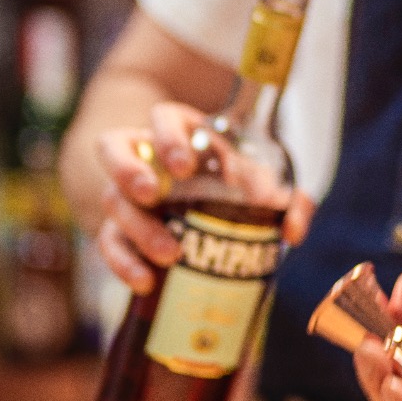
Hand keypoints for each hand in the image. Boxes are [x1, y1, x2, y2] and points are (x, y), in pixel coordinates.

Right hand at [94, 102, 313, 292]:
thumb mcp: (263, 184)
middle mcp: (145, 156)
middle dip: (130, 172)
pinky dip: (124, 263)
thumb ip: (288, 202)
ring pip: (114, 200)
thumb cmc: (237, 185)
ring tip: (168, 254)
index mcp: (180, 131)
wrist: (209, 209)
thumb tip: (292, 231)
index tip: (184, 165)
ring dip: (137, 227)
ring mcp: (127, 192)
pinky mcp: (119, 228)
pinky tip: (146, 282)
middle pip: (116, 151)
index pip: (162, 118)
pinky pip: (109, 242)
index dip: (167, 136)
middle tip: (154, 196)